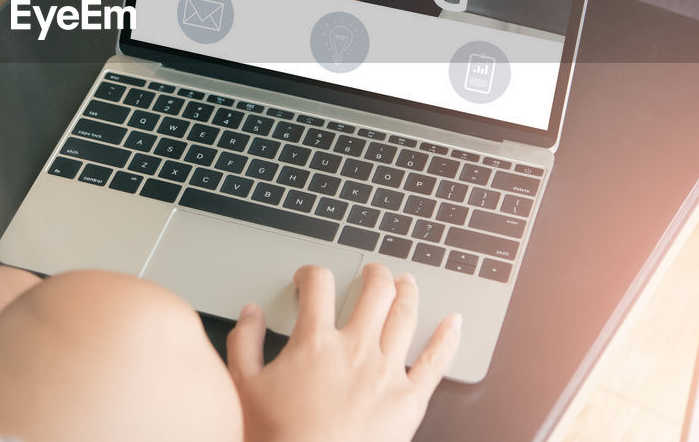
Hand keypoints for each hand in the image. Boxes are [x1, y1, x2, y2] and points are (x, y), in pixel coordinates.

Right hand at [227, 264, 460, 441]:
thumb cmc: (278, 438)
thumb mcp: (245, 387)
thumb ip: (245, 343)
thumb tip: (251, 313)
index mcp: (315, 342)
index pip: (319, 285)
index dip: (311, 274)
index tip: (309, 280)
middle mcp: (356, 349)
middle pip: (374, 292)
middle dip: (373, 274)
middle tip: (371, 273)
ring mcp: (386, 373)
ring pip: (405, 316)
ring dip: (407, 292)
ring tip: (406, 283)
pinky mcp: (409, 401)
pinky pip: (435, 362)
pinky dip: (447, 338)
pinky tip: (454, 323)